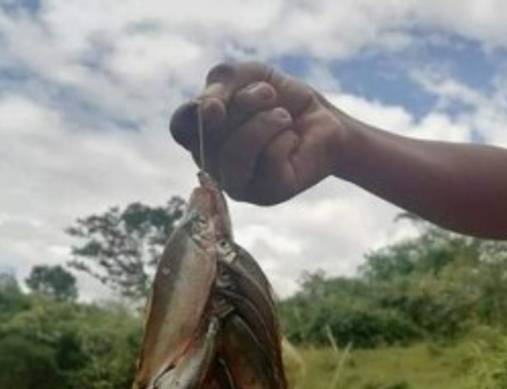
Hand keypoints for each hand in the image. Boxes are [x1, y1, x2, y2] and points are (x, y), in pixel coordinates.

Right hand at [169, 62, 348, 204]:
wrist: (325, 121)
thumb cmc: (283, 100)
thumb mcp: (251, 76)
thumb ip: (222, 83)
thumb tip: (207, 110)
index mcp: (203, 136)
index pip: (180, 125)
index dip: (195, 112)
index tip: (218, 102)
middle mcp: (213, 164)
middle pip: (211, 133)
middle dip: (246, 103)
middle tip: (269, 95)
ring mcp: (237, 184)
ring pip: (235, 151)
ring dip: (266, 122)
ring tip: (284, 117)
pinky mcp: (265, 194)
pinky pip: (267, 158)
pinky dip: (285, 138)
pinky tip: (292, 142)